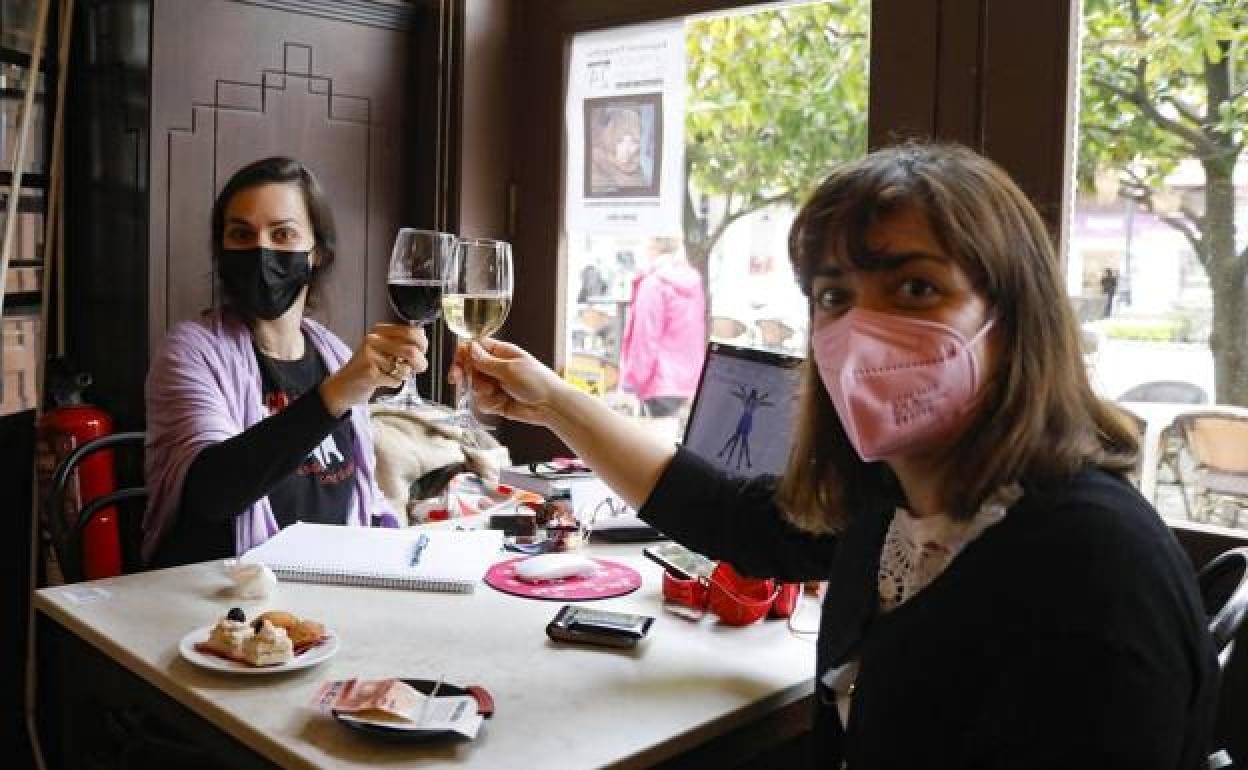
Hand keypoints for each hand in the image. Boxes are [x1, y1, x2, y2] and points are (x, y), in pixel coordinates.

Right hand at [319, 323, 427, 416]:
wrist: (343, 386)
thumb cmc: (368, 368)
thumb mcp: (384, 349)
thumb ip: (402, 344)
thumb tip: (424, 342)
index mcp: (380, 331)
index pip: (413, 331)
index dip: (423, 344)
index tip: (421, 351)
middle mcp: (374, 340)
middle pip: (412, 351)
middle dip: (419, 363)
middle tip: (417, 368)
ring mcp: (370, 355)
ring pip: (405, 368)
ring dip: (404, 375)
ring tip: (391, 373)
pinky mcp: (369, 372)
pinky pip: (396, 380)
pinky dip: (393, 383)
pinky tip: (381, 380)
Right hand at [449, 337, 569, 425]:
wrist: (550, 406)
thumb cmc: (537, 381)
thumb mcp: (509, 368)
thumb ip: (486, 361)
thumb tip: (470, 348)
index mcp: (501, 353)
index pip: (474, 348)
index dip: (462, 354)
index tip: (456, 364)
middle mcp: (496, 367)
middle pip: (469, 368)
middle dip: (465, 375)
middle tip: (458, 379)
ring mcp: (495, 384)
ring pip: (473, 386)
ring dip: (481, 391)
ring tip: (496, 392)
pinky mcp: (496, 401)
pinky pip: (481, 401)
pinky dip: (488, 403)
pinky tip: (501, 402)